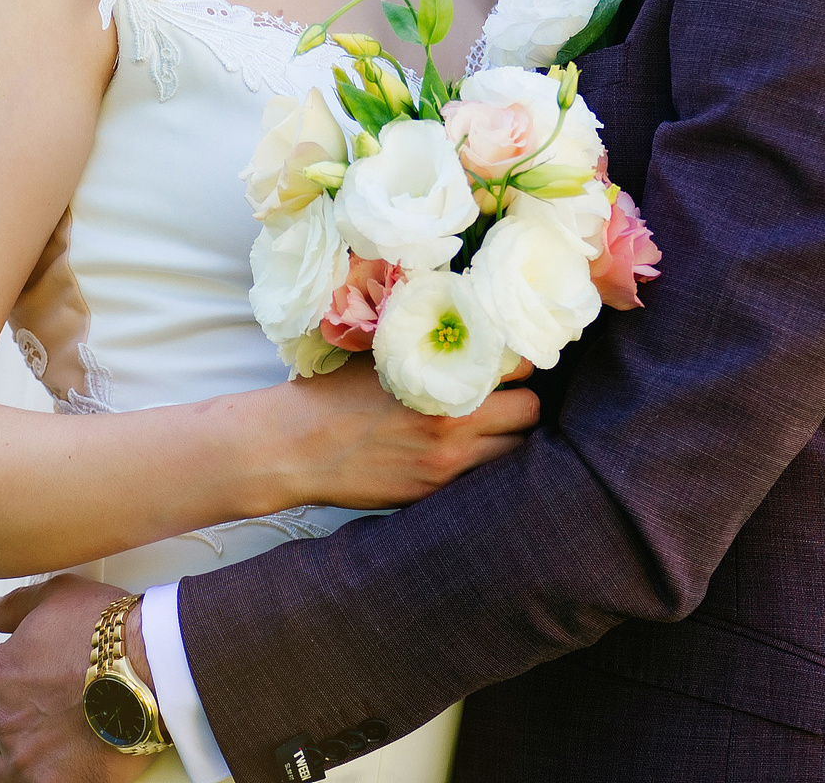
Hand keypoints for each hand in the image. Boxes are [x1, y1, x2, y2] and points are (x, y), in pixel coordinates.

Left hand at [0, 575, 144, 782]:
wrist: (151, 670)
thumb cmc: (113, 635)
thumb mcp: (58, 596)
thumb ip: (14, 606)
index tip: (3, 687)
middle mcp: (3, 718)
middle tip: (0, 725)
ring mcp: (23, 756)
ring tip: (5, 761)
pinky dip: (19, 782)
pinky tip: (30, 776)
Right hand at [267, 355, 538, 511]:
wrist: (295, 447)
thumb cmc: (336, 393)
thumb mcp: (386, 353)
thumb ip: (433, 346)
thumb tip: (474, 330)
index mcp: (444, 382)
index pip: (519, 368)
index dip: (518, 362)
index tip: (509, 360)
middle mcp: (455, 426)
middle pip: (530, 412)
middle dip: (522, 400)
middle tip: (505, 394)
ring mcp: (447, 466)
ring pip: (516, 451)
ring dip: (509, 436)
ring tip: (489, 425)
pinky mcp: (435, 494)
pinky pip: (485, 479)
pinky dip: (483, 464)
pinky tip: (463, 451)